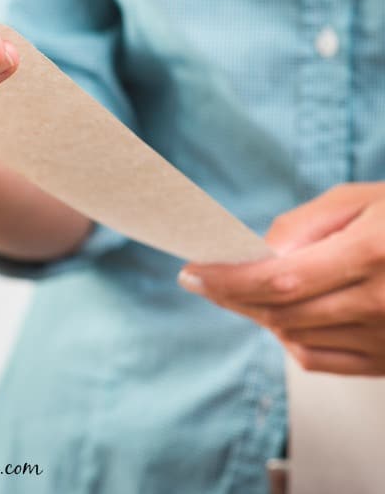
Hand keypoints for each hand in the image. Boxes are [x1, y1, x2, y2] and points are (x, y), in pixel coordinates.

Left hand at [178, 183, 384, 375]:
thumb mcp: (362, 199)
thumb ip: (305, 224)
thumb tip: (259, 250)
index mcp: (371, 254)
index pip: (280, 278)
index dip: (228, 280)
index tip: (192, 272)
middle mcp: (379, 303)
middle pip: (280, 312)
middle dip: (230, 297)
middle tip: (203, 279)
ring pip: (294, 337)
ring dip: (257, 314)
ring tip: (243, 289)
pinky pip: (319, 359)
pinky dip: (288, 337)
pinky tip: (281, 314)